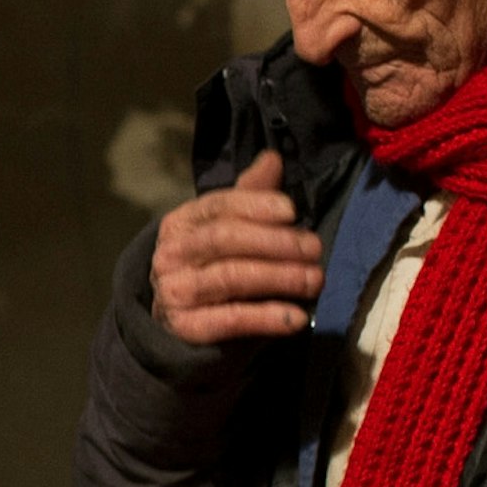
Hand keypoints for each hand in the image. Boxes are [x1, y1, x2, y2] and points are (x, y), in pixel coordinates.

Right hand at [151, 148, 325, 344]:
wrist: (180, 324)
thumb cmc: (211, 267)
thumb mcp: (227, 229)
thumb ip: (250, 195)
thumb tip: (273, 158)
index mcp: (180, 223)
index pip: (218, 206)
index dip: (256, 206)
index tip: (292, 211)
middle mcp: (171, 254)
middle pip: (224, 239)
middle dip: (276, 242)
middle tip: (315, 250)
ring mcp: (174, 292)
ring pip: (230, 277)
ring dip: (279, 277)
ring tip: (315, 281)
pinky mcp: (185, 328)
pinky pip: (230, 320)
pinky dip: (265, 318)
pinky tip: (296, 318)